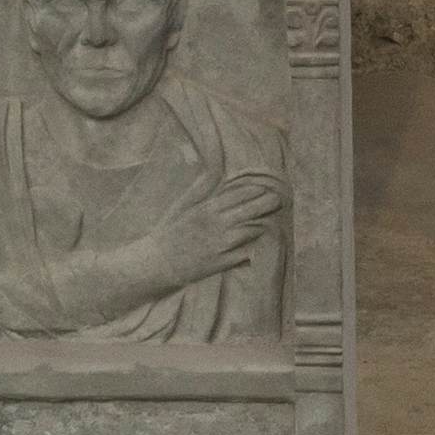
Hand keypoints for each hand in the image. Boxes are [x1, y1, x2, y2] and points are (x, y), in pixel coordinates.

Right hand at [147, 166, 281, 287]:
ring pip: (252, 231)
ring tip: (269, 221)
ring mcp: (221, 245)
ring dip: (262, 225)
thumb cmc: (169, 232)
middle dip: (268, 203)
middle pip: (251, 210)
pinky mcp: (222, 263)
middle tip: (278, 200)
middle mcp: (217, 224)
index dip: (256, 190)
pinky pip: (246, 255)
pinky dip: (253, 249)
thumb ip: (200, 189)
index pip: (239, 194)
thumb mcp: (182, 205)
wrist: (157, 263)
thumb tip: (213, 171)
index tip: (264, 188)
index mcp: (207, 208)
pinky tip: (257, 246)